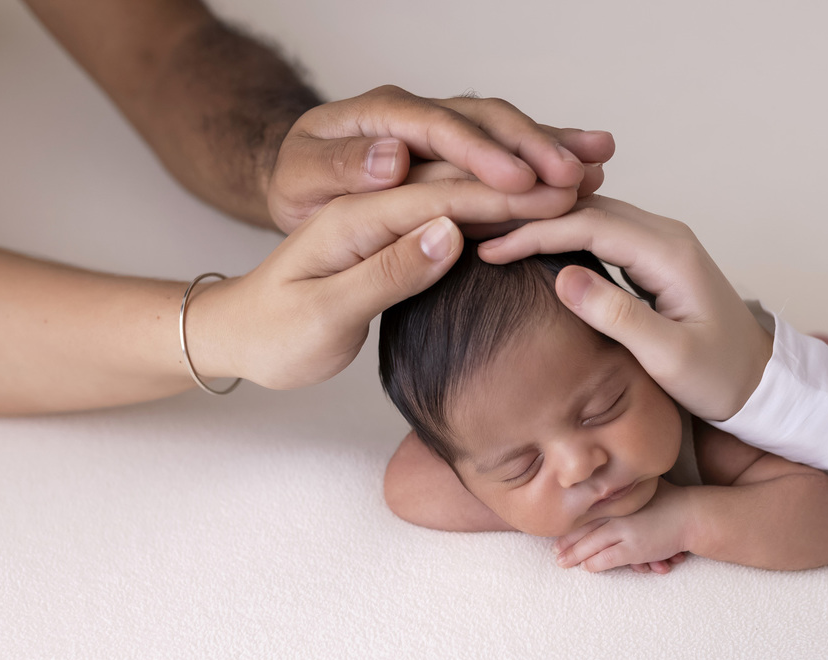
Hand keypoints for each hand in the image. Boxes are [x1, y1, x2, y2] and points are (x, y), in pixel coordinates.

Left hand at [187, 179, 577, 388]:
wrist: (239, 327)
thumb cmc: (274, 328)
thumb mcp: (320, 312)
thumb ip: (384, 271)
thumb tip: (449, 232)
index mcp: (355, 209)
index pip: (440, 190)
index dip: (501, 191)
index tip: (555, 197)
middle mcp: (376, 191)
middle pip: (464, 166)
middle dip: (529, 166)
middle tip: (588, 176)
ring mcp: (391, 199)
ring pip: (473, 170)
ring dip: (530, 164)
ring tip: (587, 167)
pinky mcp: (403, 217)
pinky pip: (466, 191)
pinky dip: (511, 186)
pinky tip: (549, 189)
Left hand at [267, 85, 614, 231]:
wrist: (298, 181)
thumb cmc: (297, 188)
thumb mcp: (299, 182)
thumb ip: (342, 171)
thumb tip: (393, 159)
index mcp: (377, 115)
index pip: (437, 127)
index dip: (480, 153)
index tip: (518, 179)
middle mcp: (419, 111)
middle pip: (484, 120)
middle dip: (532, 147)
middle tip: (572, 178)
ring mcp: (445, 126)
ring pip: (507, 127)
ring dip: (554, 146)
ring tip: (600, 163)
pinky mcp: (462, 148)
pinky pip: (511, 145)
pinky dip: (550, 153)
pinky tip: (589, 163)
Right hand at [478, 197, 772, 420]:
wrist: (760, 383)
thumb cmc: (719, 377)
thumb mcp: (668, 357)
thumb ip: (618, 316)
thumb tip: (561, 277)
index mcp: (670, 253)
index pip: (589, 224)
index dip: (534, 232)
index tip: (488, 248)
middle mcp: (666, 236)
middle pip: (587, 207)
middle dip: (531, 215)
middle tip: (476, 228)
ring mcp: (661, 243)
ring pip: (593, 214)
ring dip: (545, 221)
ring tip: (494, 232)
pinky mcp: (655, 258)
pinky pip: (602, 232)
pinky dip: (564, 234)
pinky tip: (533, 245)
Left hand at [553, 479, 693, 572]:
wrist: (692, 514)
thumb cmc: (673, 501)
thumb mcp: (646, 491)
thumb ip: (631, 491)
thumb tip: (623, 486)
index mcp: (618, 501)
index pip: (587, 514)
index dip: (571, 526)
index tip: (559, 534)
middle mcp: (616, 514)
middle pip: (583, 529)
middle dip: (567, 543)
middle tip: (554, 553)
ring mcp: (623, 531)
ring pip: (589, 546)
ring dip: (575, 556)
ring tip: (562, 563)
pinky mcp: (632, 548)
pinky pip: (606, 559)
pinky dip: (594, 564)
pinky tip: (587, 567)